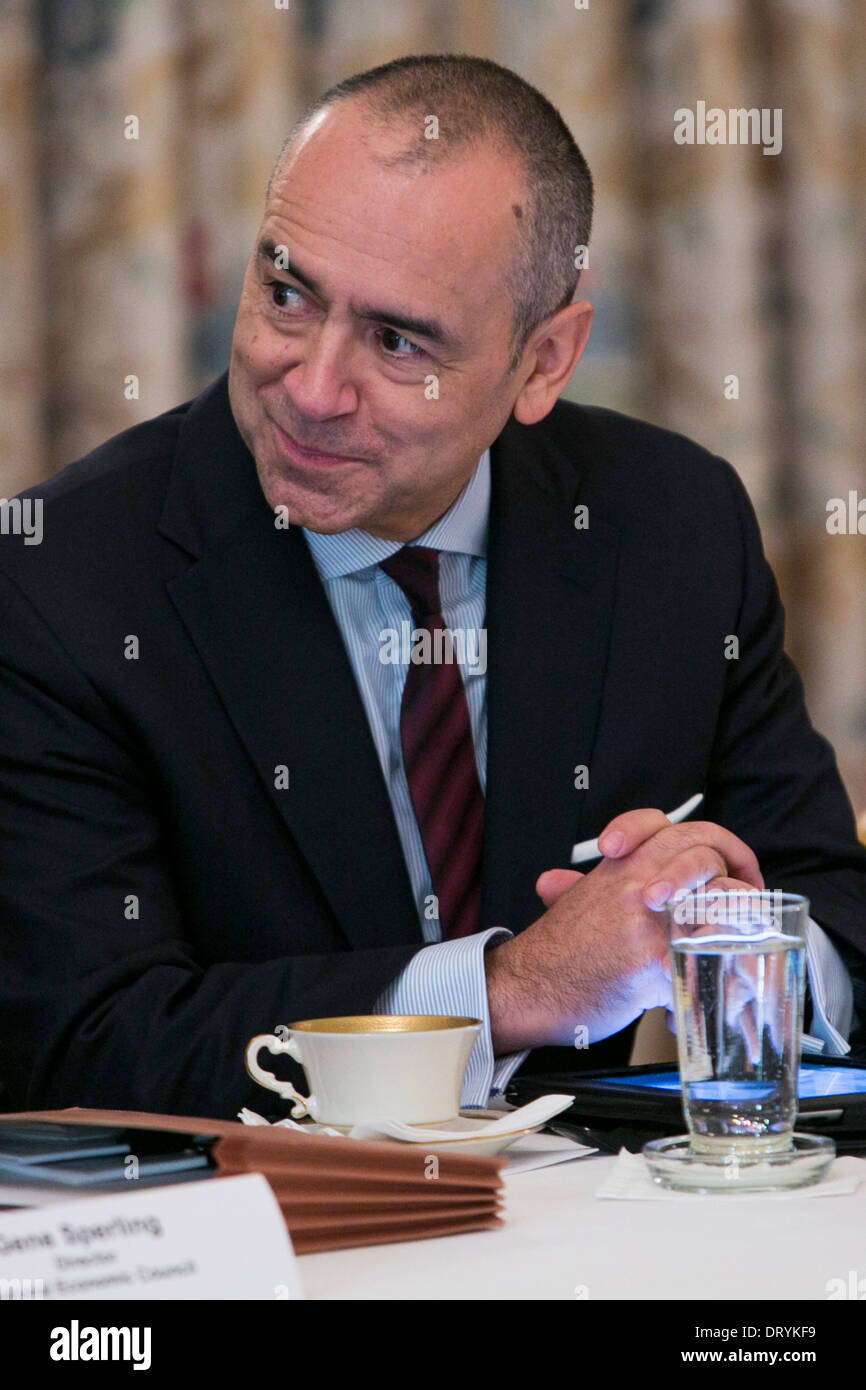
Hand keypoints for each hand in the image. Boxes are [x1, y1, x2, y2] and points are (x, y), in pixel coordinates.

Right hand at [485, 808, 762, 1052]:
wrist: (525, 990)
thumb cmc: (551, 954)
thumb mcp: (569, 905)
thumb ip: (578, 887)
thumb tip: (558, 881)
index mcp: (617, 868)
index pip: (661, 825)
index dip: (694, 835)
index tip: (719, 863)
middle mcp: (633, 884)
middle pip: (702, 853)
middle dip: (733, 876)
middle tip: (742, 902)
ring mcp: (644, 923)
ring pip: (718, 898)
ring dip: (740, 917)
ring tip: (744, 936)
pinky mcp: (652, 965)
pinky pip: (707, 962)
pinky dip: (725, 975)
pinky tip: (729, 983)